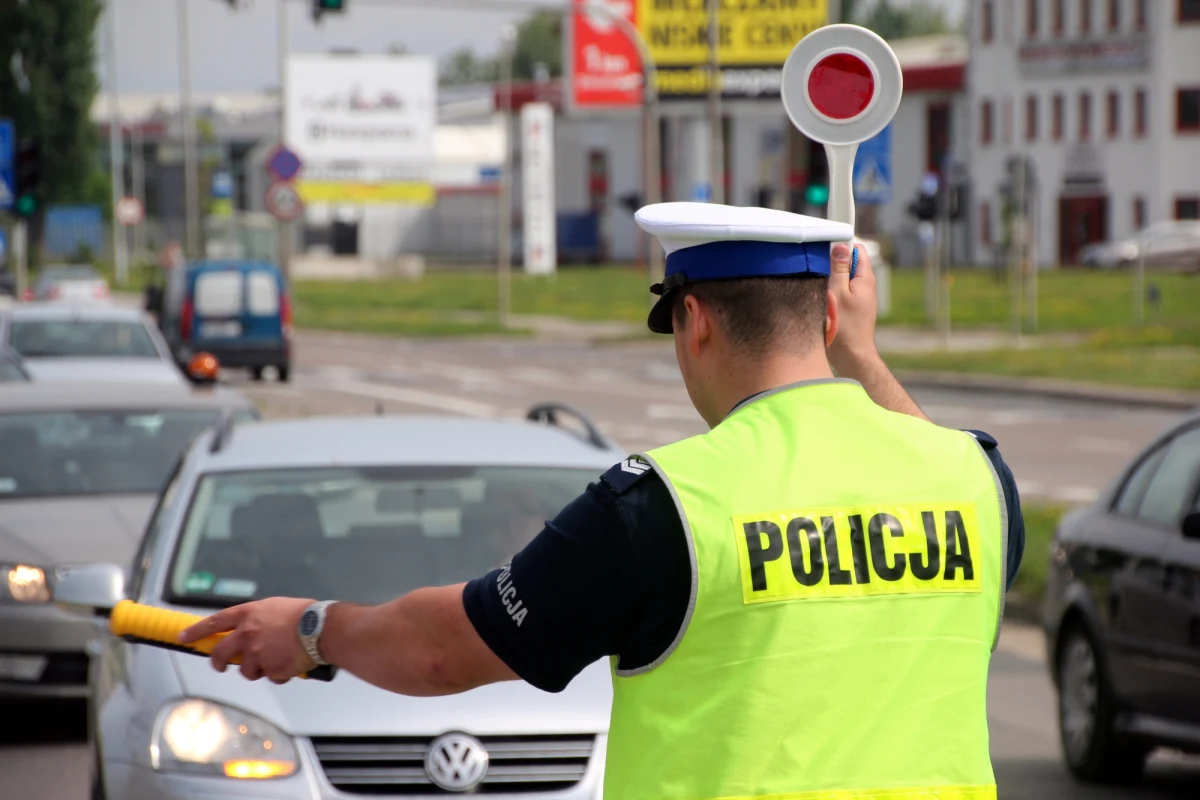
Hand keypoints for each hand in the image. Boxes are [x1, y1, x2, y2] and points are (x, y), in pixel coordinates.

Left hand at [179, 597, 315, 683]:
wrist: (321, 628)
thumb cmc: (303, 613)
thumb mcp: (274, 607)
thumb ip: (256, 619)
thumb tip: (247, 631)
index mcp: (248, 615)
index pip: (214, 623)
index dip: (196, 631)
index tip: (184, 637)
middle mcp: (247, 635)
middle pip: (220, 654)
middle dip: (218, 662)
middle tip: (222, 665)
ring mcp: (257, 654)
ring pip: (247, 670)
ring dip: (258, 668)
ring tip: (278, 657)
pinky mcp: (270, 669)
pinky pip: (270, 676)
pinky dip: (279, 673)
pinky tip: (290, 662)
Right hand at [827, 242, 879, 374]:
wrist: (851, 356)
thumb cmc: (845, 327)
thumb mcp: (838, 293)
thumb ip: (838, 268)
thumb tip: (840, 247)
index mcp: (865, 278)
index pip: (856, 249)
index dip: (840, 246)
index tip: (825, 250)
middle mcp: (864, 286)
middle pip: (847, 264)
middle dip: (831, 265)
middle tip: (819, 273)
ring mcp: (858, 298)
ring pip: (841, 279)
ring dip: (828, 282)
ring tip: (820, 292)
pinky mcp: (851, 308)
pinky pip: (839, 293)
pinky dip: (829, 294)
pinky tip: (822, 303)